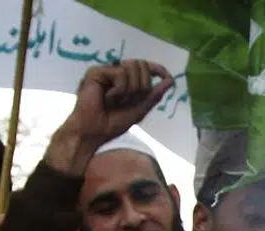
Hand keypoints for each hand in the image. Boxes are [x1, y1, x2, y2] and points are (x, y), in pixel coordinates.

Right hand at [58, 61, 173, 148]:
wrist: (94, 132)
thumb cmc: (113, 123)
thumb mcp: (139, 110)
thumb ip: (153, 95)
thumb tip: (170, 80)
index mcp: (126, 81)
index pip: (145, 68)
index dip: (157, 68)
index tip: (168, 76)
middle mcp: (116, 73)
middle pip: (142, 66)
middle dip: (142, 87)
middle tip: (128, 102)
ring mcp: (106, 71)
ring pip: (133, 67)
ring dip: (130, 90)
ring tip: (116, 101)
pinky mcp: (97, 72)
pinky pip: (121, 74)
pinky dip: (119, 91)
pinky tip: (106, 98)